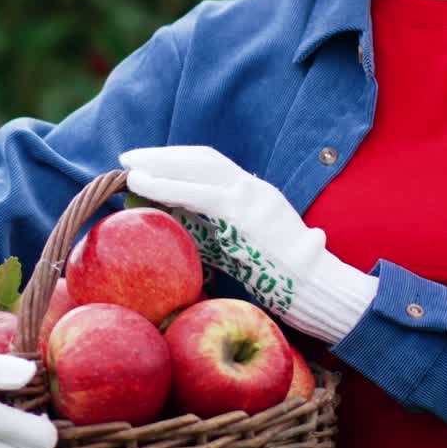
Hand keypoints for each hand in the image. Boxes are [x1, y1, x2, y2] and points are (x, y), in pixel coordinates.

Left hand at [121, 145, 378, 344]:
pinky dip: (167, 185)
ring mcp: (252, 198)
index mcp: (258, 195)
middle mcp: (255, 190)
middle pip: (204, 159)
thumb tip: (185, 230)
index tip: (151, 162)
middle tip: (130, 159)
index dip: (179, 160)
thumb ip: (222, 234)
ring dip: (160, 166)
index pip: (213, 166)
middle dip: (164, 156)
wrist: (317, 291)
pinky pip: (198, 192)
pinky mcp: (243, 214)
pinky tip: (142, 186)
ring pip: (200, 168)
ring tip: (129, 170)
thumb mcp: (248, 250)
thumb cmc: (283, 282)